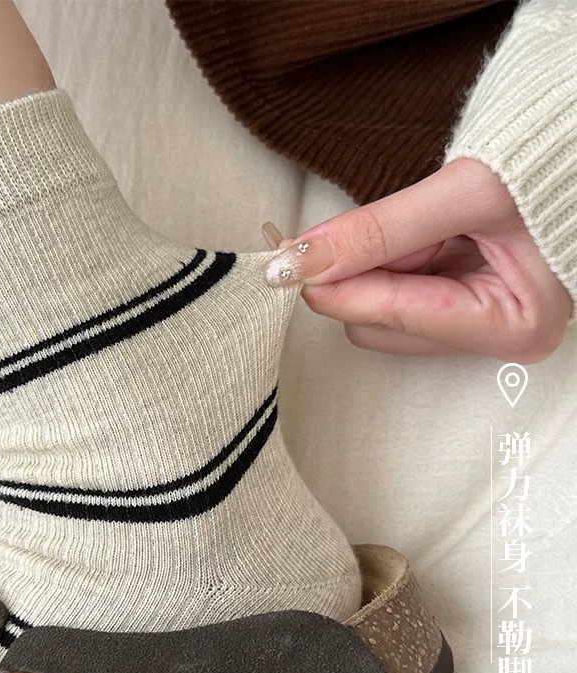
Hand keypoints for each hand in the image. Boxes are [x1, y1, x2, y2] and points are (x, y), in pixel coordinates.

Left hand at [262, 158, 571, 362]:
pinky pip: (398, 295)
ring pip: (380, 314)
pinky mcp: (463, 307)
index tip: (288, 260)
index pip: (389, 316)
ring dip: (376, 267)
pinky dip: (390, 264)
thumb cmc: (551, 167)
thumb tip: (301, 260)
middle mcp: (495, 338)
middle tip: (365, 227)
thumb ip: (379, 230)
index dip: (334, 284)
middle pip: (377, 325)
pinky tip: (418, 237)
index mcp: (512, 324)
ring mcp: (478, 325)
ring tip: (422, 225)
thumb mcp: (465, 193)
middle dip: (360, 275)